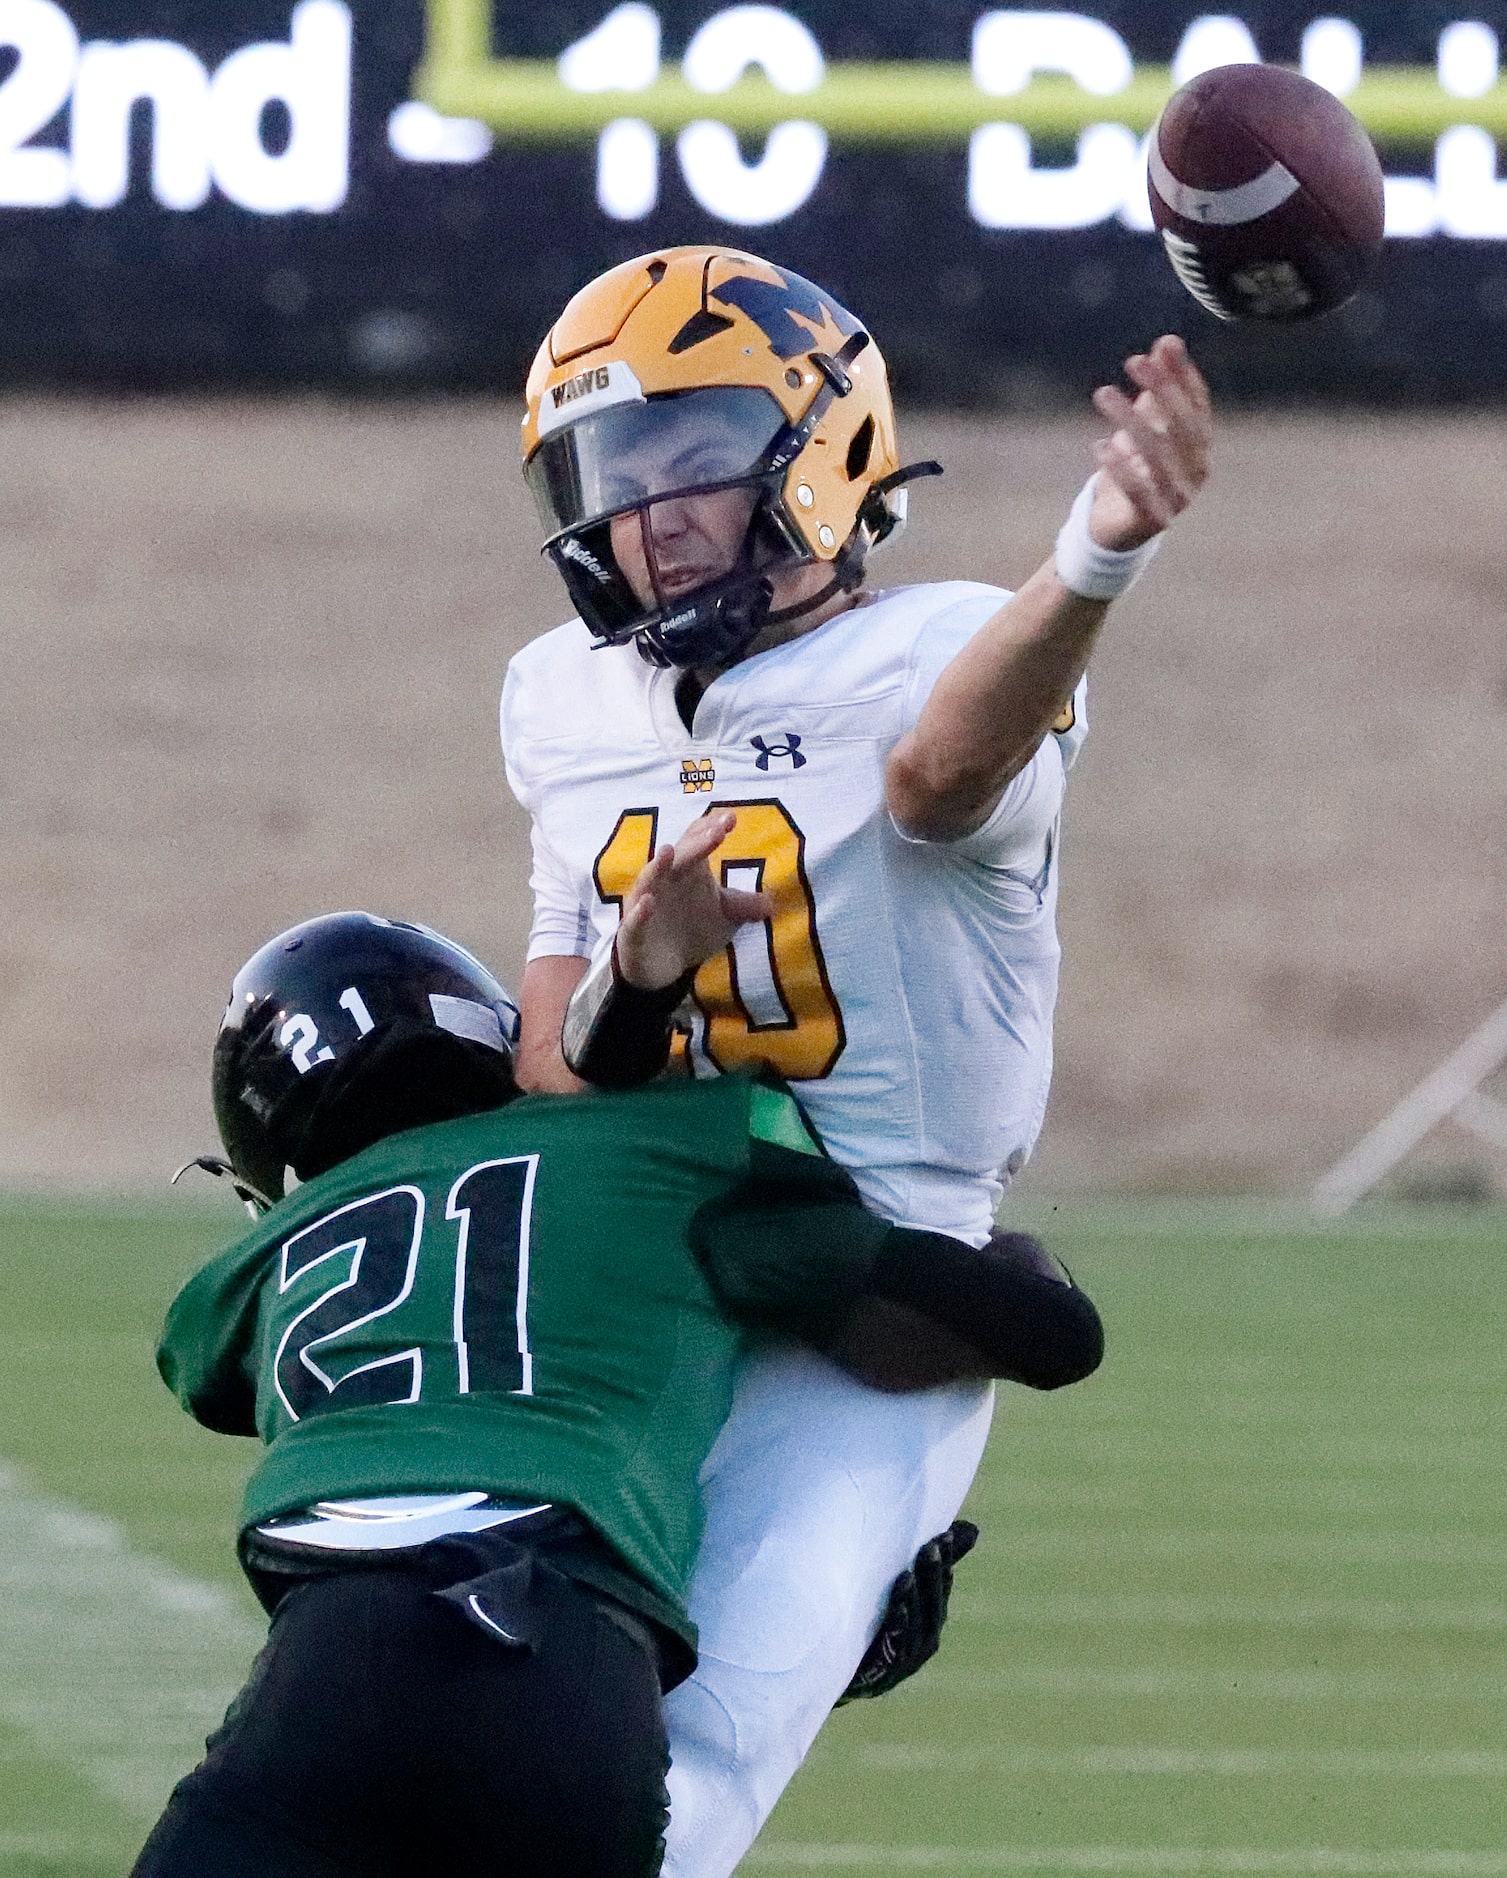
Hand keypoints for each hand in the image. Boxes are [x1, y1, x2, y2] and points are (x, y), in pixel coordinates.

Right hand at [615, 810, 772, 991]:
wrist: (661, 968)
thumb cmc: (690, 930)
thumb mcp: (723, 918)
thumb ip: (744, 906)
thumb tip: (772, 903)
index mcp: (686, 871)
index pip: (696, 842)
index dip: (710, 829)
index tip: (731, 819)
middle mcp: (664, 881)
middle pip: (679, 857)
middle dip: (696, 844)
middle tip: (718, 832)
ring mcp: (645, 904)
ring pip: (648, 880)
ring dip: (657, 866)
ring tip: (668, 852)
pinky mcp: (633, 932)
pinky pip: (634, 920)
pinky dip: (640, 912)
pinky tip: (648, 904)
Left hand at [836, 1521, 979, 1703]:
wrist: (838, 1672)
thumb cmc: (875, 1621)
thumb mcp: (900, 1588)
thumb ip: (929, 1562)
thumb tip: (973, 1529)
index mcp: (931, 1617)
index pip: (943, 1585)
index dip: (946, 1560)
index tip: (946, 1534)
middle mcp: (926, 1638)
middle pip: (933, 1604)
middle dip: (932, 1575)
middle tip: (931, 1546)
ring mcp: (907, 1658)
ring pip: (916, 1626)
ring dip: (913, 1601)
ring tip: (909, 1573)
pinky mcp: (886, 1673)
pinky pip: (894, 1648)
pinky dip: (898, 1627)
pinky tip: (897, 1608)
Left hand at [1088, 333, 1210, 549]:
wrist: (1119, 526)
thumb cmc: (1135, 468)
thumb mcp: (1145, 422)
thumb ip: (1158, 385)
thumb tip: (1168, 341)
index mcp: (1200, 444)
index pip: (1198, 403)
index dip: (1183, 375)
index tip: (1164, 347)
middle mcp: (1197, 469)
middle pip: (1182, 424)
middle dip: (1160, 389)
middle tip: (1132, 361)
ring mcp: (1179, 497)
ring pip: (1158, 454)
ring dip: (1130, 419)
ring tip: (1102, 393)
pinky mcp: (1154, 519)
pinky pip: (1139, 491)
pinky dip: (1120, 468)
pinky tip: (1100, 445)